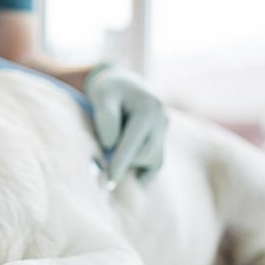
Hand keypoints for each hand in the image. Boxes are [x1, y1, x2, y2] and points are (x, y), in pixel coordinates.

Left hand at [85, 64, 168, 184]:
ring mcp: (164, 132)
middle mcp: (161, 121)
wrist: (123, 84)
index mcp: (148, 109)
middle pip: (144, 155)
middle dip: (123, 162)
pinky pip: (155, 165)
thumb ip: (106, 118)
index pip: (133, 143)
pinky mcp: (162, 141)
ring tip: (112, 157)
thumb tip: (112, 146)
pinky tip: (128, 178)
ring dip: (131, 165)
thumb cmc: (108, 90)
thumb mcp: (101, 96)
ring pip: (151, 161)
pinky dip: (141, 173)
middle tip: (100, 163)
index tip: (110, 180)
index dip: (120, 163)